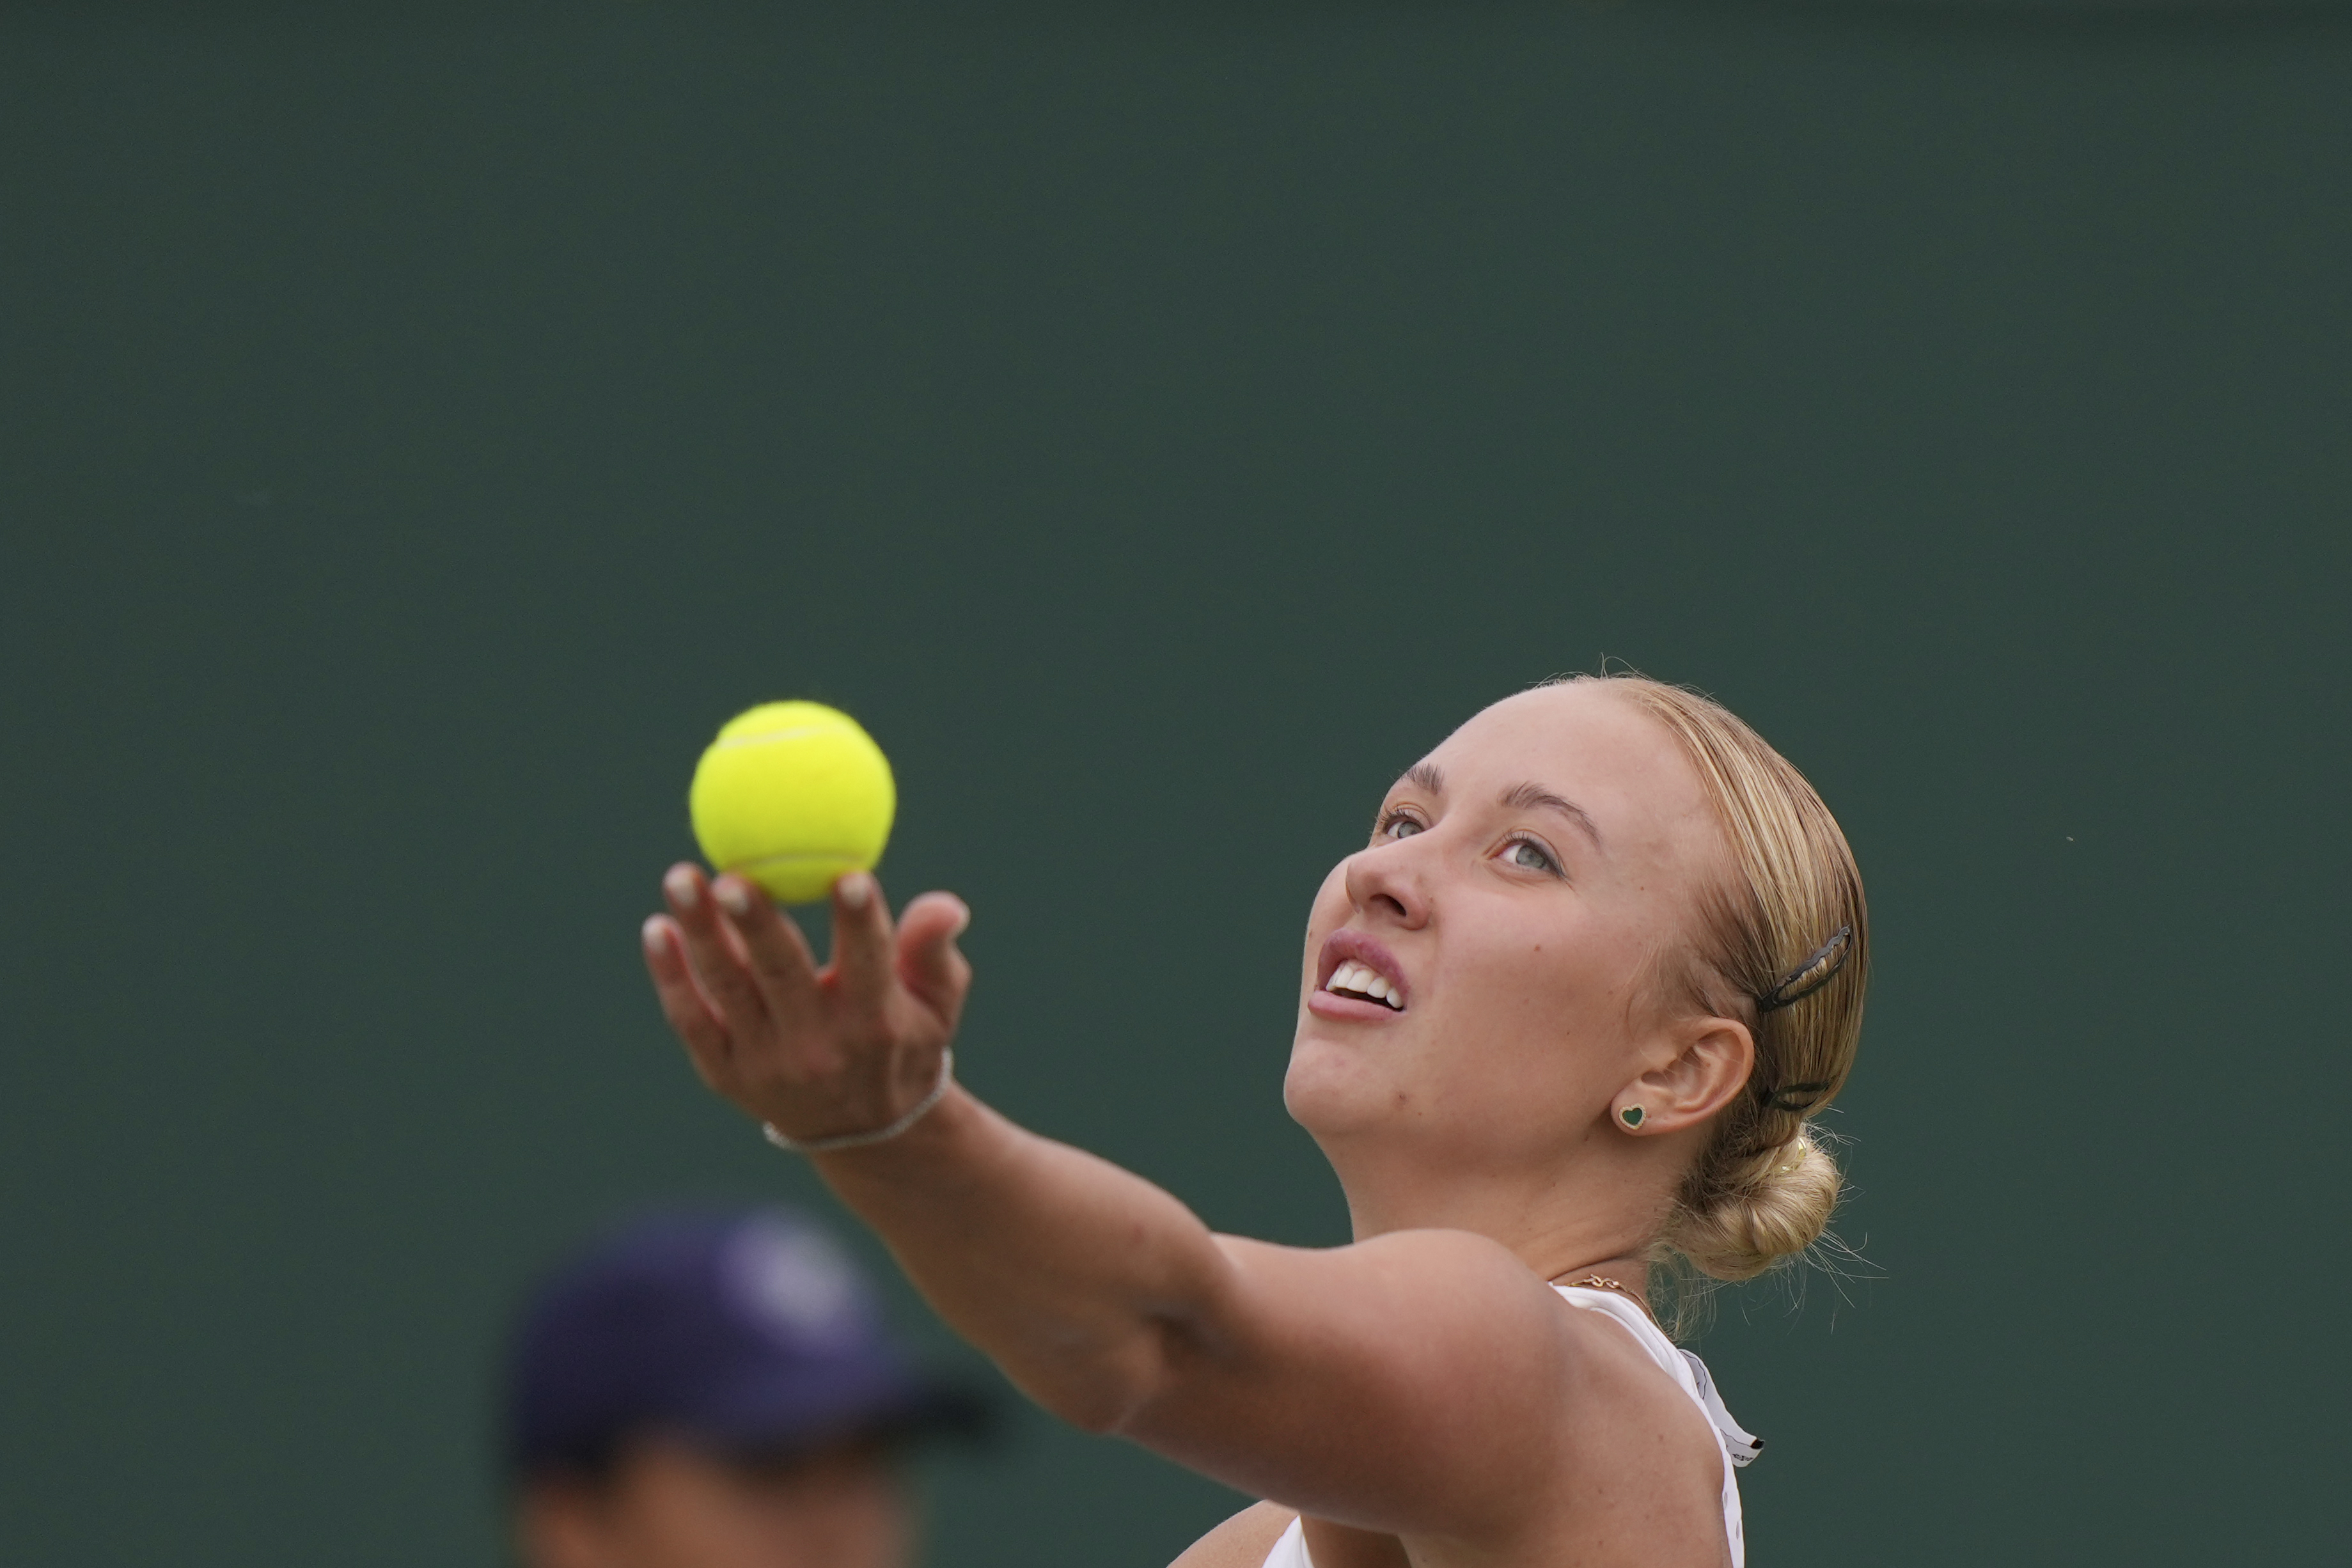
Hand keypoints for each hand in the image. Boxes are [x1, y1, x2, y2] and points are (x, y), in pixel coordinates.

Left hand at [641, 864, 972, 1144]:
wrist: (866, 1132)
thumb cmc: (904, 1040)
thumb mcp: (938, 1003)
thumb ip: (935, 952)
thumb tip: (946, 905)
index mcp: (875, 1022)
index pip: (870, 964)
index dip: (859, 922)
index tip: (848, 875)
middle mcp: (819, 1047)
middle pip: (782, 974)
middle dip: (757, 924)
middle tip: (734, 876)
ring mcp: (767, 1063)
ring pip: (728, 989)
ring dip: (701, 933)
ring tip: (681, 879)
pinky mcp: (726, 1073)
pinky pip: (691, 1021)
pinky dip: (671, 977)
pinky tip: (656, 930)